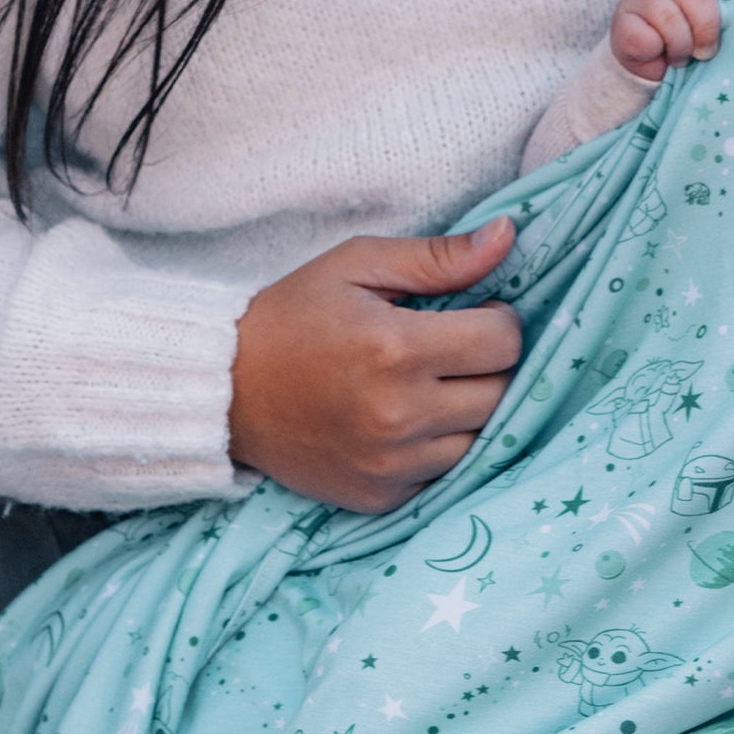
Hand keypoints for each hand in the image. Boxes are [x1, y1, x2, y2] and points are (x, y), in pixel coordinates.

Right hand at [227, 216, 520, 512]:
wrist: (225, 391)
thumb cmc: (294, 314)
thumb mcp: (358, 264)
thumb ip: (438, 257)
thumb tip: (508, 236)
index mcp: (395, 348)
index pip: (503, 341)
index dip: (499, 319)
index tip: (475, 312)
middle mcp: (399, 414)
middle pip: (501, 392)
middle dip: (490, 363)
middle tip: (457, 345)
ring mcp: (390, 464)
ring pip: (483, 437)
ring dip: (472, 407)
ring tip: (435, 381)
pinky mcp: (381, 498)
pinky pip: (447, 472)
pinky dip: (441, 445)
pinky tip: (410, 418)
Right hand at [609, 0, 733, 80]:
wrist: (653, 62)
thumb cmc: (692, 35)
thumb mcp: (714, 15)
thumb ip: (729, 5)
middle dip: (706, 26)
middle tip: (707, 50)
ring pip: (668, 15)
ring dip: (682, 44)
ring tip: (683, 55)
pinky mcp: (621, 23)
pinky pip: (645, 37)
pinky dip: (657, 51)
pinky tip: (659, 53)